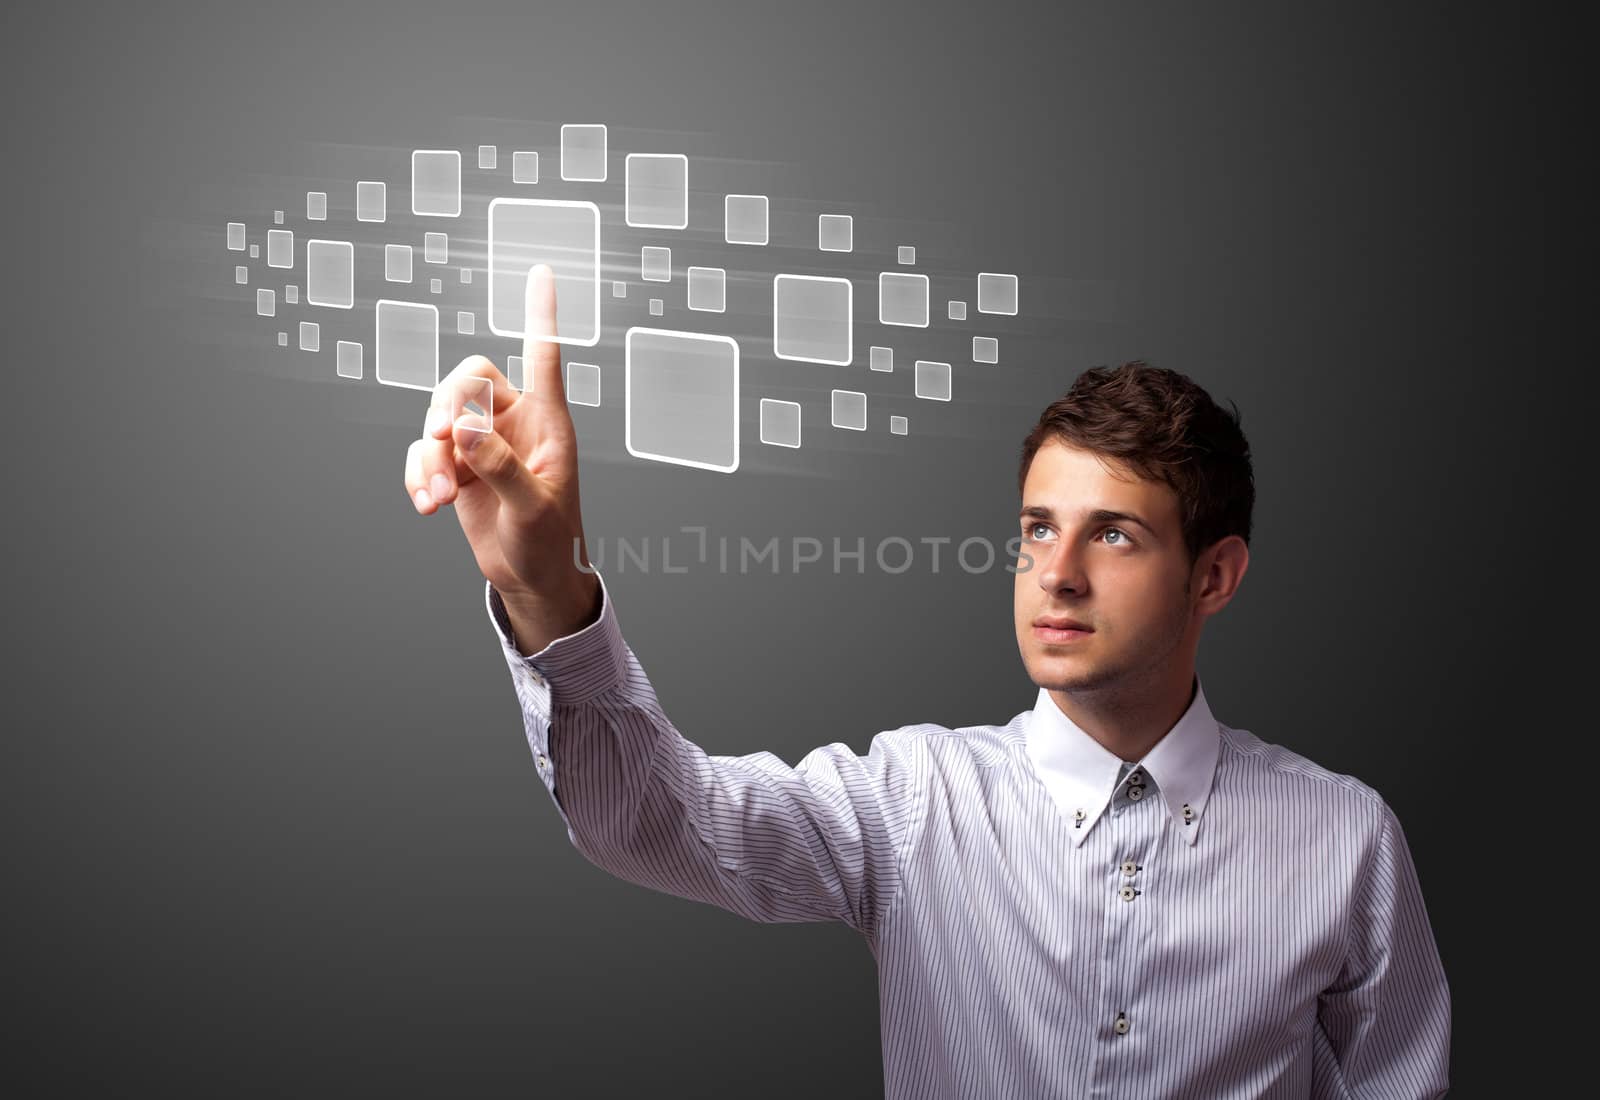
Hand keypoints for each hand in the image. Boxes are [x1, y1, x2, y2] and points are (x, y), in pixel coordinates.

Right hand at [403, 265, 600, 652]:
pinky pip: (426, 452)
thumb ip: (500, 466)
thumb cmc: (550, 542)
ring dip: (430, 456)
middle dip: (446, 406)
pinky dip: (419, 474)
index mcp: (548, 423)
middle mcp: (514, 423)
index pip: (543, 356)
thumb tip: (464, 429)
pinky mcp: (458, 467)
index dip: (540, 314)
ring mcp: (482, 444)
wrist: (532, 579)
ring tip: (439, 498)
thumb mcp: (532, 508)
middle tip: (442, 444)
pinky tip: (427, 505)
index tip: (540, 269)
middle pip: (468, 379)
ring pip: (439, 418)